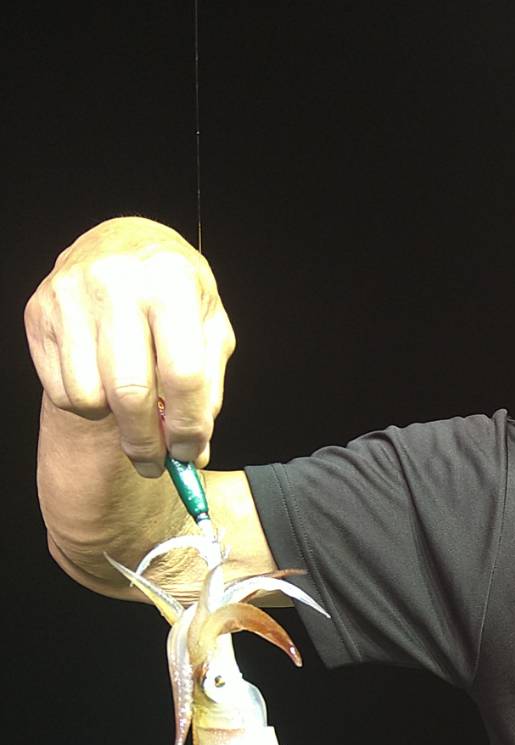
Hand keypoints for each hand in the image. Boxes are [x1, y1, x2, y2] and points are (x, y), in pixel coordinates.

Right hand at [24, 217, 234, 475]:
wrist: (123, 244)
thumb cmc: (176, 293)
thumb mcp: (210, 328)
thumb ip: (208, 388)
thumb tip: (193, 450)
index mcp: (171, 284)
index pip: (182, 376)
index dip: (188, 427)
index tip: (189, 454)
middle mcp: (116, 283)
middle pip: (129, 393)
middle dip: (147, 442)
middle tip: (157, 464)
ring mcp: (69, 296)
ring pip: (89, 397)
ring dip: (114, 423)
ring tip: (133, 413)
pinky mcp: (39, 312)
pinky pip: (60, 388)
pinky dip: (87, 403)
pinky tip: (104, 385)